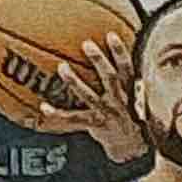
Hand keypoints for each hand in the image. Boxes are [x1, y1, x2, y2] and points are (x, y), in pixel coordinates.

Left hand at [46, 22, 144, 161]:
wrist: (133, 146)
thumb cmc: (133, 114)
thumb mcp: (138, 96)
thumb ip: (130, 77)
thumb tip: (126, 48)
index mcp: (131, 90)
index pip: (127, 68)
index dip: (120, 52)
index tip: (111, 35)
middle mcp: (119, 100)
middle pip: (110, 77)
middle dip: (99, 60)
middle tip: (86, 43)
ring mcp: (106, 112)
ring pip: (89, 95)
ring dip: (75, 81)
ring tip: (62, 67)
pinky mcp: (94, 124)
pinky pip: (73, 118)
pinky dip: (57, 113)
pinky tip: (43, 107)